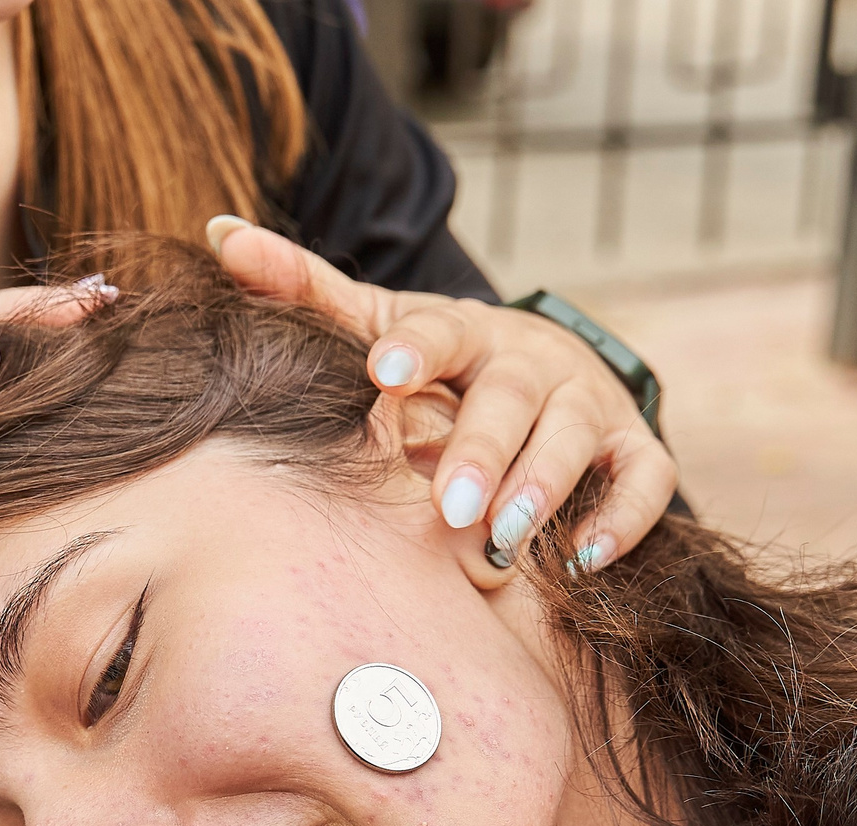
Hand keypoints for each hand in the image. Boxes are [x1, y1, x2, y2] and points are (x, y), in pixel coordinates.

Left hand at [207, 217, 674, 573]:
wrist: (546, 368)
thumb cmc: (440, 361)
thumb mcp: (379, 321)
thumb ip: (305, 289)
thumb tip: (216, 233)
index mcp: (465, 331)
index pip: (441, 331)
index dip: (415, 349)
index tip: (382, 373)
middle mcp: (531, 361)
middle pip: (511, 399)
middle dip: (481, 451)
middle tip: (449, 506)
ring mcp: (586, 402)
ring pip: (573, 439)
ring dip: (542, 488)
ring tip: (506, 537)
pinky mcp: (628, 445)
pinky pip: (640, 479)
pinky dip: (619, 519)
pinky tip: (580, 561)